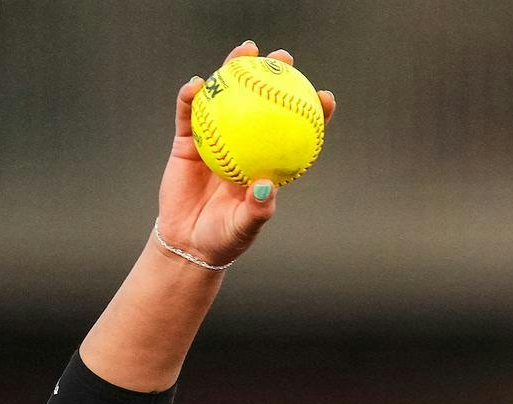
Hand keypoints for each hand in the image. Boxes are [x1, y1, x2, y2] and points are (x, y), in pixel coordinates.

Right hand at [158, 41, 337, 267]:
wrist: (187, 243)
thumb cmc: (223, 238)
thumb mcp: (244, 227)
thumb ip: (257, 209)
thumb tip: (268, 188)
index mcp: (267, 161)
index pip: (294, 132)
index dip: (311, 112)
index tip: (325, 96)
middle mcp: (245, 143)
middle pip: (261, 102)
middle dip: (274, 74)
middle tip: (283, 57)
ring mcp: (216, 138)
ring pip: (226, 97)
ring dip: (233, 69)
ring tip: (243, 51)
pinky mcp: (187, 141)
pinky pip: (189, 114)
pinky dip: (191, 97)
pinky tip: (196, 84)